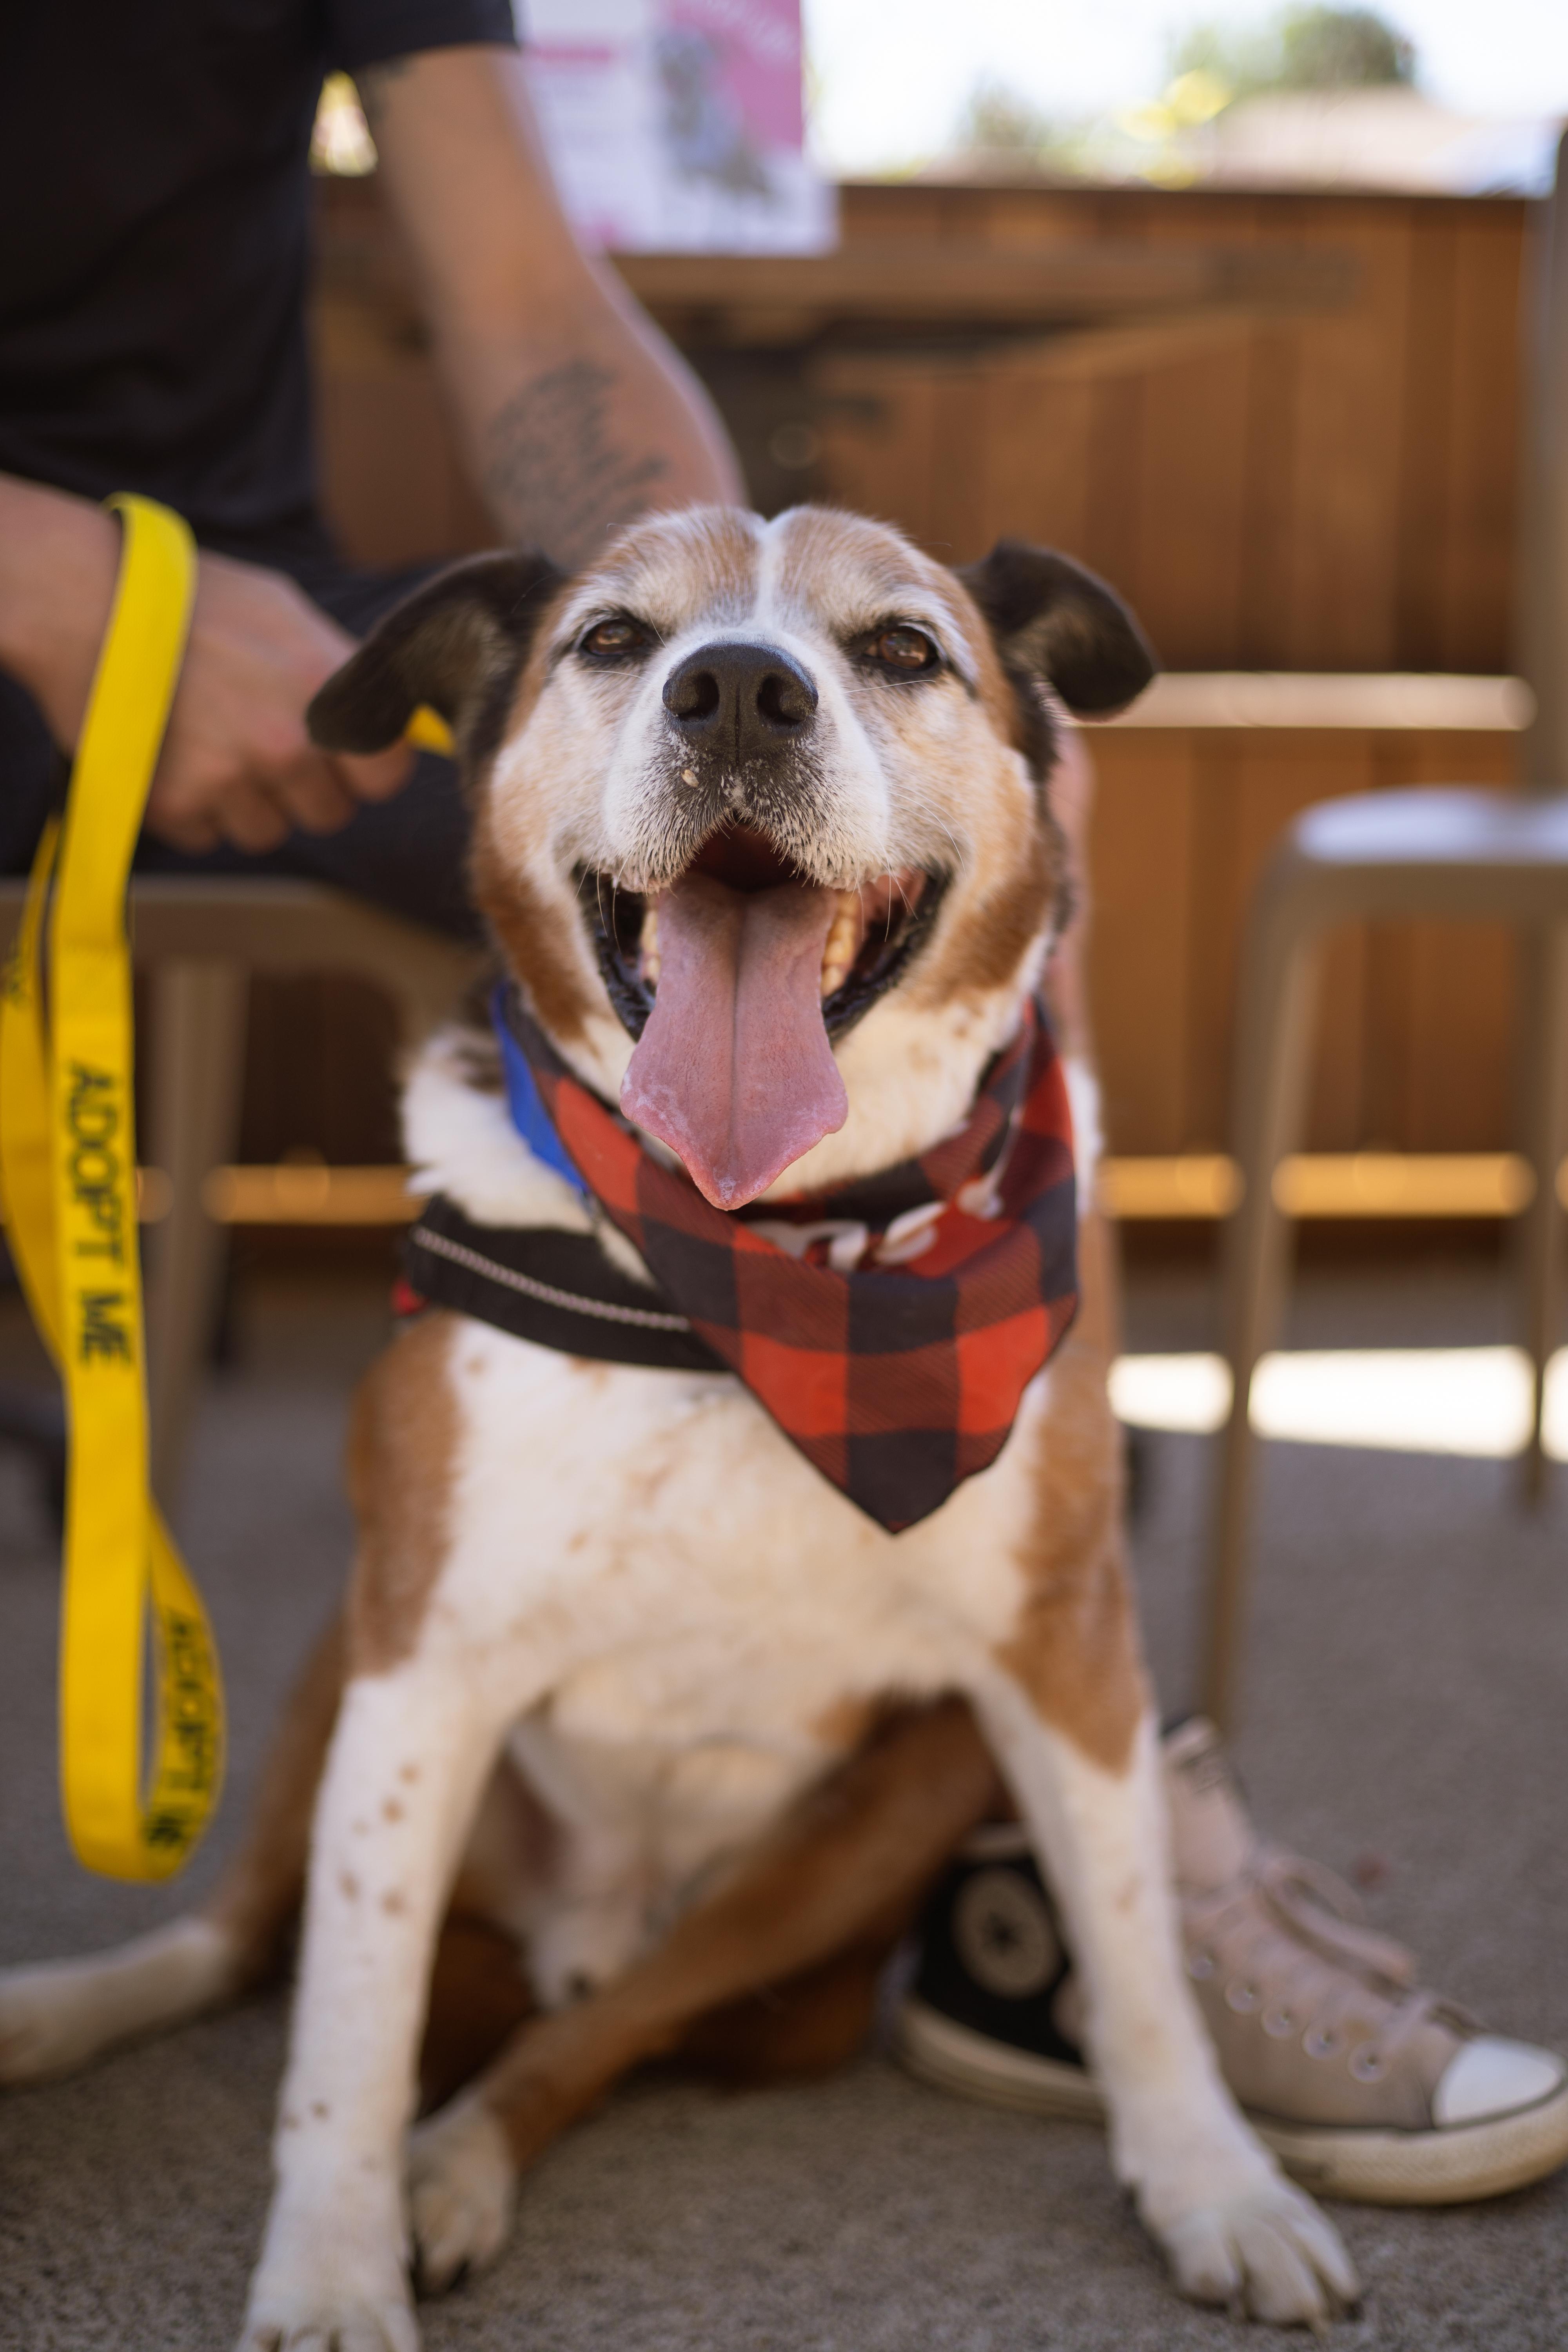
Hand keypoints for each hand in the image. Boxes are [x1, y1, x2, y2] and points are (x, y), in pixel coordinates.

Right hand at [0, 477, 412, 854]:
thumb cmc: (193, 599)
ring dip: (248, 803)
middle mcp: (286, 746)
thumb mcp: (285, 614)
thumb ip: (339, 670)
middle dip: (306, 788)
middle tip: (264, 741)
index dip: (368, 767)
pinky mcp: (176, 806)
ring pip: (269, 832)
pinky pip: (209, 836)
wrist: (86, 603)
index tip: (344, 753)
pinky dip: (194, 808)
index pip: (388, 775)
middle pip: (329, 814)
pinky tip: (175, 754)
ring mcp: (229, 781)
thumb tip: (387, 713)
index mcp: (326, 694)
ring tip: (213, 742)